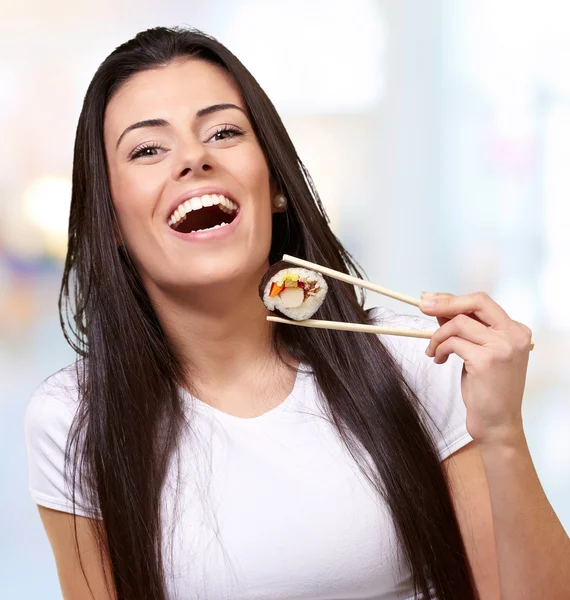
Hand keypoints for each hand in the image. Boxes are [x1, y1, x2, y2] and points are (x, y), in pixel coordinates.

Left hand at [419, 291, 532, 445]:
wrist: (498, 423)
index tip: (431, 299)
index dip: (454, 298)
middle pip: (475, 302)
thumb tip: (438, 307)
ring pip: (459, 323)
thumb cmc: (487, 389)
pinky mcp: (486, 360)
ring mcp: (502, 347)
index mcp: (516, 331)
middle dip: (445, 302)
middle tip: (422, 306)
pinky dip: (439, 349)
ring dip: (438, 336)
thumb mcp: (478, 352)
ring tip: (433, 351)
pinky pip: (453, 342)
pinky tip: (438, 360)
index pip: (482, 302)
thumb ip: (465, 329)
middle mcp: (514, 335)